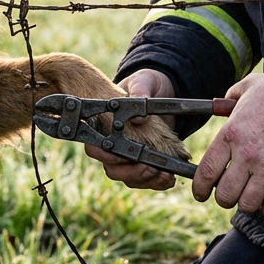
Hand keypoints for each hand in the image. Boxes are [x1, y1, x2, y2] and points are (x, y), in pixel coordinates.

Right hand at [85, 69, 177, 190]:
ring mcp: (128, 157)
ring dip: (146, 179)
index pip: (94, 148)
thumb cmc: (145, 84)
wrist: (162, 91)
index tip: (123, 155)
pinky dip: (158, 182)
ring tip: (165, 174)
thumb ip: (140, 90)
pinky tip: (169, 178)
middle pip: (112, 170)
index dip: (106, 156)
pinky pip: (146, 180)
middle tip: (150, 167)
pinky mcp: (146, 162)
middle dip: (131, 172)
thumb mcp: (143, 81)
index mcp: (103, 126)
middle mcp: (113, 146)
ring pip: (129, 179)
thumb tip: (139, 117)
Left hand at [192, 73, 263, 217]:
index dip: (200, 189)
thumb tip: (225, 102)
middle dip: (225, 199)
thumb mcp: (250, 85)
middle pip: (225, 195)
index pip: (206, 172)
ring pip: (247, 205)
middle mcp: (246, 156)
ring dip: (247, 203)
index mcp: (231, 134)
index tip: (201, 193)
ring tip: (251, 195)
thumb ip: (232, 95)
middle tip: (230, 193)